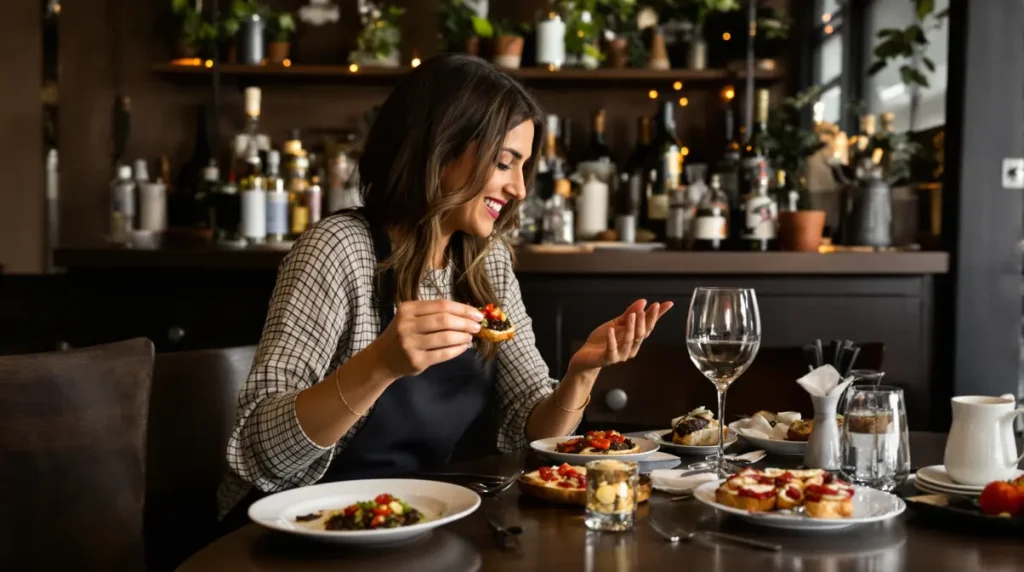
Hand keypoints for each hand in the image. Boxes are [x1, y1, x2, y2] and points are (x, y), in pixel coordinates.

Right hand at [368, 300, 483, 378]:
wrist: (383, 358)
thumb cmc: (403, 334)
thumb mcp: (411, 317)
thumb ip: (434, 313)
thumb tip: (467, 314)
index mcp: (408, 309)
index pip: (441, 305)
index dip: (463, 309)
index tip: (477, 313)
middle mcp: (407, 325)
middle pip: (444, 320)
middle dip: (465, 323)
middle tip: (477, 326)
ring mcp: (410, 344)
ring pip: (445, 337)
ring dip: (463, 337)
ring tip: (470, 337)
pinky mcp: (416, 360)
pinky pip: (443, 354)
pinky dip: (457, 350)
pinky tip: (463, 347)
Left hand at [567, 299, 673, 372]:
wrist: (587, 356)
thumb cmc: (603, 340)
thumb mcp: (617, 324)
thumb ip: (629, 314)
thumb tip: (643, 301)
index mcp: (635, 339)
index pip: (648, 326)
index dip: (656, 315)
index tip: (666, 304)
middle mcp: (631, 347)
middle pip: (641, 333)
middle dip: (646, 320)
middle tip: (649, 307)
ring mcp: (621, 354)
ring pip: (629, 340)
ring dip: (631, 327)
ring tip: (633, 314)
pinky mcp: (608, 358)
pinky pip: (612, 349)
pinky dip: (612, 339)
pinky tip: (611, 329)